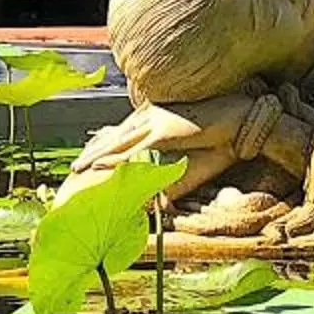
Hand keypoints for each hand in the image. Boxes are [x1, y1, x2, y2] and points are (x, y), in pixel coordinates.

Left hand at [52, 86, 308, 208]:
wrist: (241, 120)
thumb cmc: (221, 137)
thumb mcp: (194, 157)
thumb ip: (177, 172)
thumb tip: (165, 194)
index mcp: (156, 121)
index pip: (123, 136)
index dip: (103, 148)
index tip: (85, 160)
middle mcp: (151, 119)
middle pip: (114, 139)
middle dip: (92, 154)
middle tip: (73, 170)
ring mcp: (155, 123)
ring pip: (118, 143)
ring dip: (96, 157)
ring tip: (77, 170)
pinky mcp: (163, 130)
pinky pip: (135, 147)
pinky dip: (116, 158)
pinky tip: (99, 166)